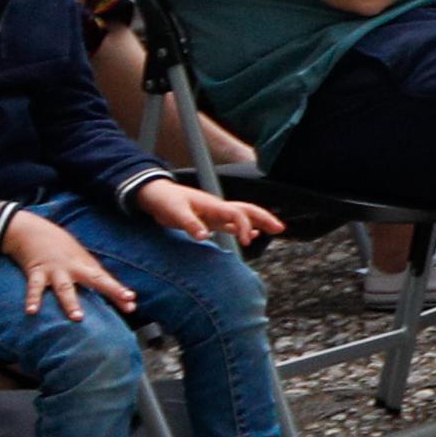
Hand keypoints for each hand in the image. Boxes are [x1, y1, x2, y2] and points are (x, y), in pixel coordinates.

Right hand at [0, 208, 134, 316]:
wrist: (32, 230)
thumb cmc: (60, 249)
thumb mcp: (79, 259)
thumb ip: (92, 276)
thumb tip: (105, 293)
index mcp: (85, 265)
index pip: (106, 280)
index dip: (119, 290)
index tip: (132, 302)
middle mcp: (73, 267)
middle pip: (95, 279)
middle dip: (111, 289)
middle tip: (125, 300)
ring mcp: (55, 270)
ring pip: (65, 287)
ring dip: (71, 302)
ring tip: (77, 317)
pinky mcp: (36, 271)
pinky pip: (35, 287)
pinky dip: (32, 299)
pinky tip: (32, 311)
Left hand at [132, 176, 284, 246]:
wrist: (155, 195)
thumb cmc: (165, 201)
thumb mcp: (175, 213)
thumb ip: (190, 224)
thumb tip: (204, 236)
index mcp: (212, 205)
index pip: (237, 214)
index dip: (245, 226)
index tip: (248, 241)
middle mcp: (218, 208)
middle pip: (248, 210)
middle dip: (265, 218)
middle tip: (280, 228)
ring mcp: (215, 213)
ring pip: (243, 216)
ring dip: (259, 222)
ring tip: (275, 230)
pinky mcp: (210, 219)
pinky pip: (232, 224)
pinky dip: (244, 229)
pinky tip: (252, 236)